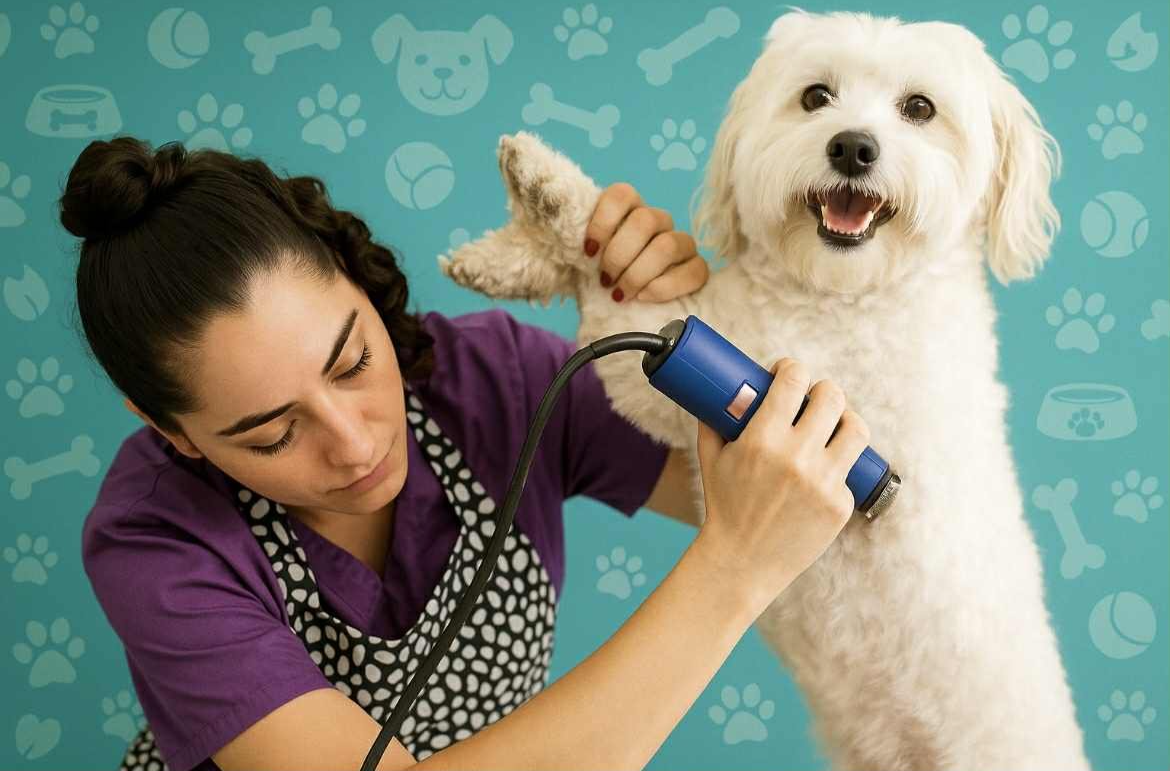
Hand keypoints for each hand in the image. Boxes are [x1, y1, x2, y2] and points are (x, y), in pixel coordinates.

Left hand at [584, 183, 708, 302]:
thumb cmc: (602, 279)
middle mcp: (657, 220)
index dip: (603, 222)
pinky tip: (644, 297)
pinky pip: (693, 271)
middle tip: (605, 280)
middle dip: (620, 255)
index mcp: (629, 210)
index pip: (622, 195)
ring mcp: (681, 242)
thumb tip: (582, 249)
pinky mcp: (697, 268)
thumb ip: (583, 248)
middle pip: (645, 221)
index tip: (589, 251)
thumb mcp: (584, 262)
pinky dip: (664, 287)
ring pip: (667, 245)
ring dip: (638, 273)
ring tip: (620, 294)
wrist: (619, 308)